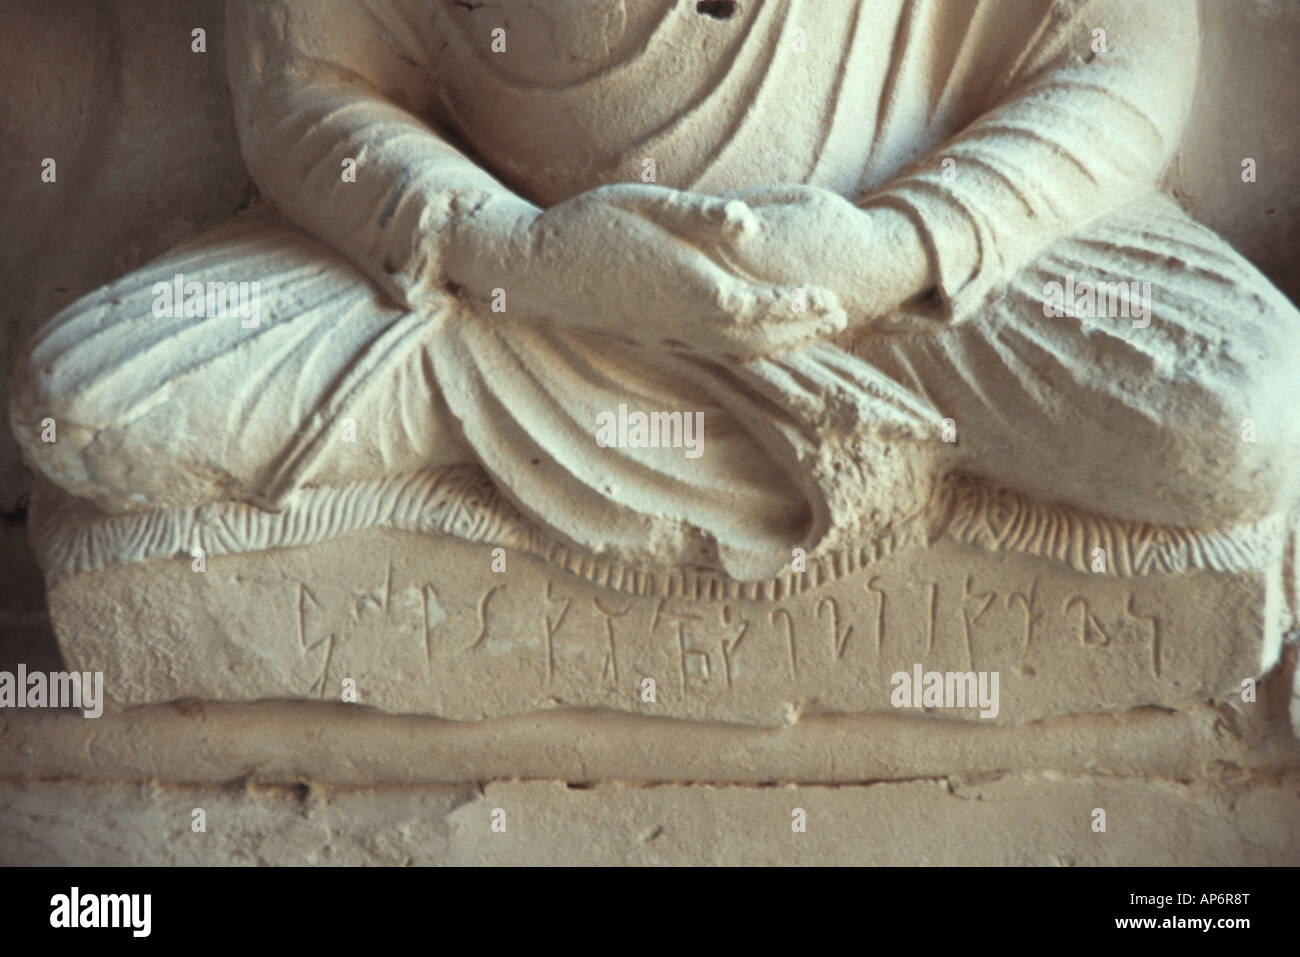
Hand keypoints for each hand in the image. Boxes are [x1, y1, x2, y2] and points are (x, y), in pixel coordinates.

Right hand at [600, 183, 935, 327]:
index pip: (757, 304)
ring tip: (809, 335)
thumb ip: (700, 215)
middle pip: (755, 335)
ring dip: (776, 345)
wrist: (535, 270)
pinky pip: (709, 353)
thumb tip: (750, 222)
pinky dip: (742, 353)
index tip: (831, 300)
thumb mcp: (644, 204)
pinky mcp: (652, 339)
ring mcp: (666, 335)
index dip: (796, 306)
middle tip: (839, 319)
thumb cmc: (589, 225)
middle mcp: (681, 320)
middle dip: (799, 328)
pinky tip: (754, 346)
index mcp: (686, 285)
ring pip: (734, 350)